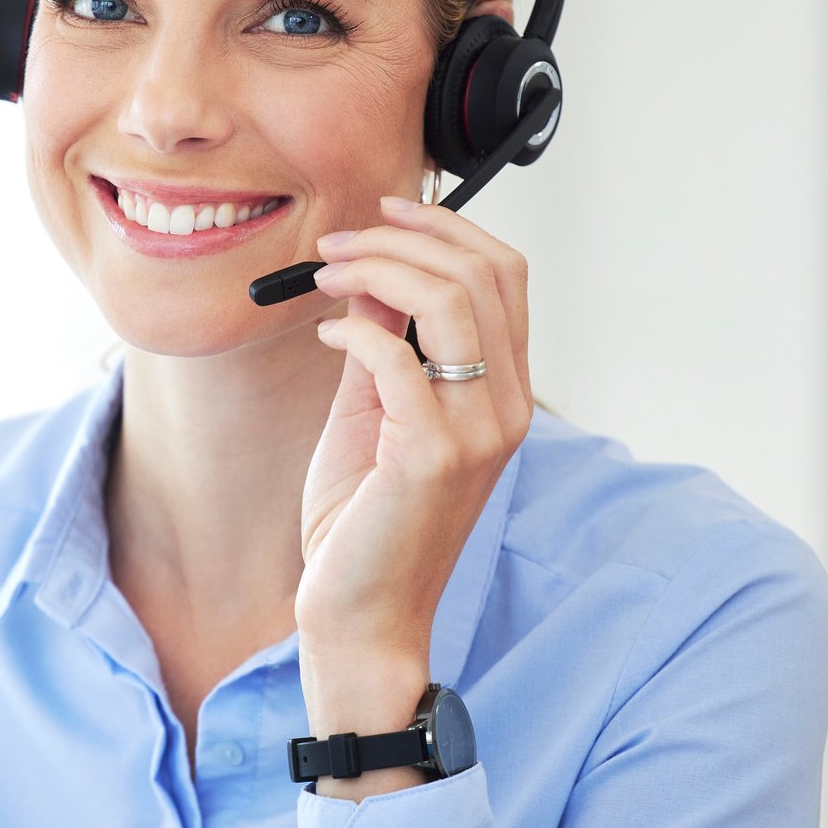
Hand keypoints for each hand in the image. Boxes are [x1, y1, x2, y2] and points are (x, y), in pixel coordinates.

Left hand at [295, 193, 533, 746]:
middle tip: (338, 241)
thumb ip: (384, 345)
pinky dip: (352, 327)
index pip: (505, 274)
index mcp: (504, 392)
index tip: (383, 212)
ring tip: (325, 272)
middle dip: (404, 236)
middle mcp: (506, 407)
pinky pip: (396, 355)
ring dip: (378, 269)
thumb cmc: (363, 520)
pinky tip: (322, 332)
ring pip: (449, 300)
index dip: (445, 228)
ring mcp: (477, 432)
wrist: (362, 615)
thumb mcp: (377, 413)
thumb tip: (368, 273)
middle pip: (483, 272)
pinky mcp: (431, 455)